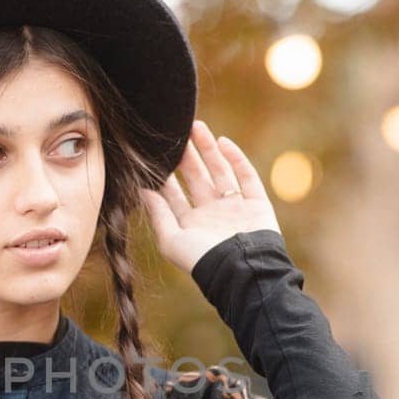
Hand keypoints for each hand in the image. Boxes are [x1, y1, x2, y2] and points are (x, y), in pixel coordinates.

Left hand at [139, 119, 282, 276]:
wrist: (241, 270)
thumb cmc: (202, 259)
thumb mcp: (171, 240)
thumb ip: (158, 214)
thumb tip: (141, 190)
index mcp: (191, 225)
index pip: (174, 195)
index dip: (165, 175)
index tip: (154, 155)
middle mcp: (211, 215)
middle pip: (196, 178)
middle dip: (186, 156)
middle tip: (176, 133)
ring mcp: (234, 208)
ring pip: (220, 172)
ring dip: (208, 150)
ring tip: (196, 127)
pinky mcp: (256, 204)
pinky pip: (246, 176)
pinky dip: (236, 158)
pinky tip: (223, 141)